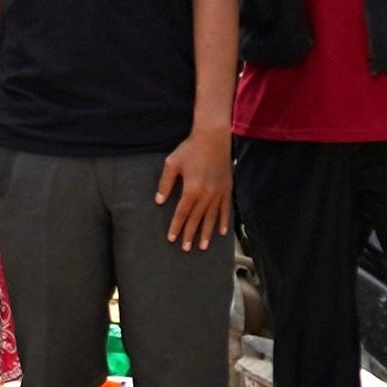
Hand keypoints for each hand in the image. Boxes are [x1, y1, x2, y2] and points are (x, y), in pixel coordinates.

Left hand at [158, 126, 232, 249]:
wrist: (213, 138)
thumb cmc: (190, 149)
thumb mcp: (171, 164)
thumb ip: (165, 184)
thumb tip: (159, 201)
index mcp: (191, 190)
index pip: (181, 213)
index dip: (176, 227)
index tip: (172, 239)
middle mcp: (206, 195)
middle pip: (196, 219)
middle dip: (190, 234)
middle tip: (186, 248)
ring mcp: (218, 193)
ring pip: (211, 218)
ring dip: (206, 233)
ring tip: (203, 246)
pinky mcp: (227, 189)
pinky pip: (226, 210)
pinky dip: (223, 222)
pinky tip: (221, 232)